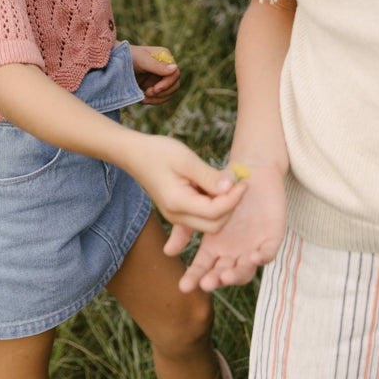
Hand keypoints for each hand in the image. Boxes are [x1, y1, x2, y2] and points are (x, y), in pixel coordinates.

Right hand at [123, 132, 247, 232]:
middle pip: (215, 225)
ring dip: (223, 207)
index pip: (215, 212)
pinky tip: (216, 188)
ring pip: (210, 224)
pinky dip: (214, 206)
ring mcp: (176, 217)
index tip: (244, 182)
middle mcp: (176, 216)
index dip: (233, 199)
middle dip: (231, 207)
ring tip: (228, 184)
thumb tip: (230, 187)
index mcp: (178, 203)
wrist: (134, 154)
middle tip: (238, 185)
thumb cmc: (158, 152)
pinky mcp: (178, 212)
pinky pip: (202, 217)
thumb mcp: (186, 159)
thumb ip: (208, 176)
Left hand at [129, 44, 179, 103]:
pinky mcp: (154, 86)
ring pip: (169, 93)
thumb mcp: (141, 60)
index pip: (175, 73)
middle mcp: (165, 67)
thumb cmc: (127, 56)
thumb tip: (175, 68)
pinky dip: (153, 101)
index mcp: (165, 56)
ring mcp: (160, 77)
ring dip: (158, 99)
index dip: (167, 84)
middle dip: (163, 92)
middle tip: (148, 93)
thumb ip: (157, 65)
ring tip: (145, 98)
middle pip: (174, 85)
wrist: (113, 63)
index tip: (155, 89)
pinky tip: (142, 99)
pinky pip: (160, 97)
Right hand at [163, 161, 286, 291]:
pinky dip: (262, 256)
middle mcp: (233, 251)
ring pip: (246, 270)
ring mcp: (253, 246)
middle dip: (215, 280)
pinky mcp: (272, 236)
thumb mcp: (199, 204)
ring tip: (226, 274)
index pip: (203, 269)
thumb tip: (168, 253)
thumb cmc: (221, 186)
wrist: (250, 168)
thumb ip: (185, 228)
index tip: (183, 286)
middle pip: (224, 274)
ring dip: (237, 274)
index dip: (194, 278)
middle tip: (207, 283)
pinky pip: (268, 252)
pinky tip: (253, 256)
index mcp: (214, 246)